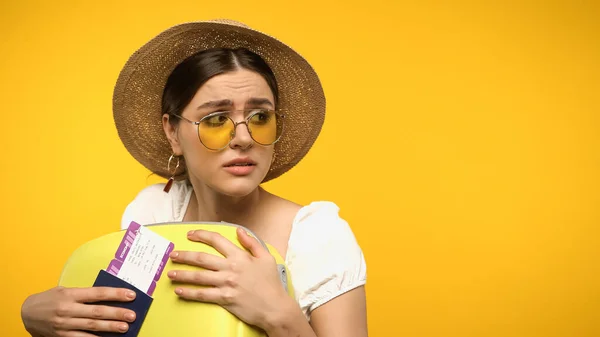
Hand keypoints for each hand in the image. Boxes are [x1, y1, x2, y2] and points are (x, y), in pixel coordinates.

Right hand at [21, 286, 136, 336]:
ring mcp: (65, 324)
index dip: (116, 294)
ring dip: (110, 327)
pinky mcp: (62, 336)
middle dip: (116, 313)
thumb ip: (84, 294)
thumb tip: (109, 296)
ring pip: (92, 326)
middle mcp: (68, 309)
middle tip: (132, 315)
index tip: (131, 295)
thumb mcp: (65, 290)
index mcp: (70, 294)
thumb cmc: (49, 299)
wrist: (27, 313)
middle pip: (97, 311)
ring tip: (125, 327)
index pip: (98, 293)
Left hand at [167, 227, 290, 329]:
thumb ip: (252, 243)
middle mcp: (230, 268)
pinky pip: (202, 294)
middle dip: (185, 255)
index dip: (201, 235)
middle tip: (173, 255)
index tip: (190, 234)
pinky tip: (179, 291)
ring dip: (183, 274)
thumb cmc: (271, 283)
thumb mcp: (266, 257)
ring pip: (199, 276)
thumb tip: (239, 231)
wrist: (275, 307)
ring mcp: (226, 284)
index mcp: (240, 256)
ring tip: (170, 273)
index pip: (217, 241)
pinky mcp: (224, 299)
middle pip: (202, 258)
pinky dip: (189, 292)